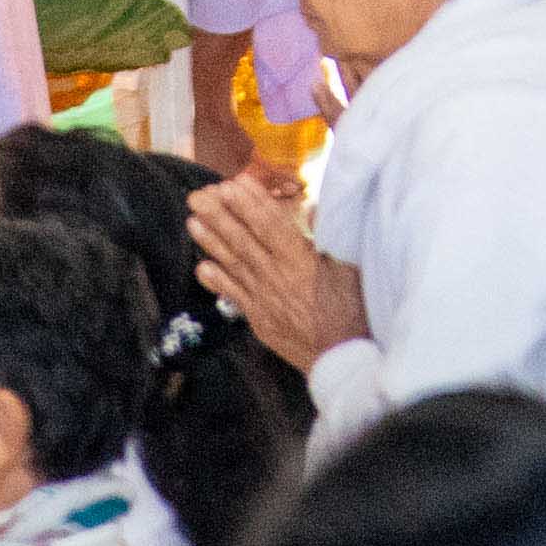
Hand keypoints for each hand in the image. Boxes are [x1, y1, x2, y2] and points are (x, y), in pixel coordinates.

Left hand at [185, 171, 369, 363]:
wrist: (343, 360)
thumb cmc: (353, 313)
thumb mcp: (352, 269)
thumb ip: (331, 238)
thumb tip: (314, 208)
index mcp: (300, 262)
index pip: (270, 226)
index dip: (249, 204)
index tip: (231, 184)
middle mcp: (276, 278)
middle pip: (243, 241)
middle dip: (220, 216)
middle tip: (198, 195)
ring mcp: (264, 299)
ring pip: (234, 264)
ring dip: (212, 242)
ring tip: (192, 220)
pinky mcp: (259, 319)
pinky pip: (234, 295)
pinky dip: (217, 281)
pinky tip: (202, 267)